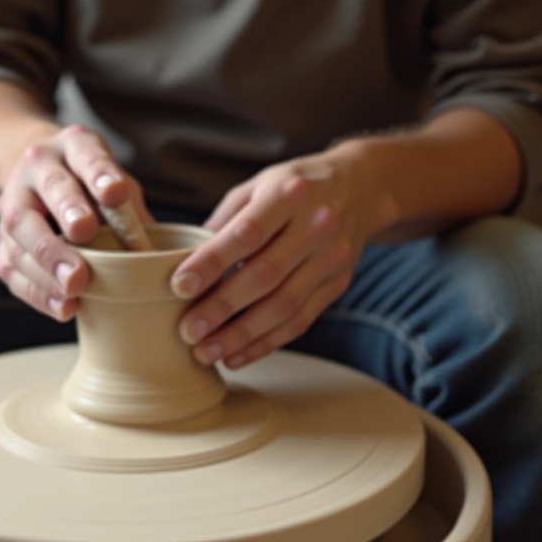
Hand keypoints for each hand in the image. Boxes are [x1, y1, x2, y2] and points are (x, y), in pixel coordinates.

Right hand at [0, 124, 152, 320]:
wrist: (36, 180)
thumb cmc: (88, 186)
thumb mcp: (113, 182)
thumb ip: (130, 210)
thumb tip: (156, 253)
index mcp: (71, 148)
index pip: (87, 155)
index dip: (100, 173)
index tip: (115, 193)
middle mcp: (36, 171)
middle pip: (50, 190)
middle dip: (67, 212)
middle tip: (85, 234)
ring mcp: (13, 206)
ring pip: (23, 233)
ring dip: (49, 262)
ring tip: (74, 286)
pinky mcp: (3, 245)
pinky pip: (13, 269)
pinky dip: (38, 292)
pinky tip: (64, 308)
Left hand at [171, 143, 397, 368]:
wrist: (361, 187)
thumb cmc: (294, 188)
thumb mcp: (257, 187)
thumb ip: (223, 222)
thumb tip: (183, 262)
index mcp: (288, 193)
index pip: (246, 233)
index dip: (211, 263)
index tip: (180, 286)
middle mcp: (316, 224)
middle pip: (265, 275)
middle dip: (221, 308)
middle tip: (188, 331)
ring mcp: (332, 257)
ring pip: (284, 306)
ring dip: (241, 335)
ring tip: (206, 352)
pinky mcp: (338, 283)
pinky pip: (300, 321)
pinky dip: (265, 343)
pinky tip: (237, 354)